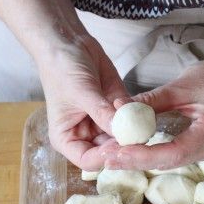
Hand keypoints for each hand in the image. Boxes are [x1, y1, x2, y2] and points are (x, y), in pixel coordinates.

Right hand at [37, 35, 130, 169]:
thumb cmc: (62, 68)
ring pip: (124, 138)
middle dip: (125, 146)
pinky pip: (133, 119)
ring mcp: (104, 123)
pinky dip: (139, 117)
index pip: (89, 161)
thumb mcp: (81, 92)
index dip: (107, 158)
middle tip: (139, 137)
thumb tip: (123, 132)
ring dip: (135, 132)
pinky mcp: (118, 109)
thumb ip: (103, 113)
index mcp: (68, 139)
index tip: (121, 146)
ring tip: (142, 123)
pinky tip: (142, 111)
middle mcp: (87, 135)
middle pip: (111, 153)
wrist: (69, 42)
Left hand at [104, 51, 203, 170]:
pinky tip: (133, 151)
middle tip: (107, 158)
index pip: (173, 152)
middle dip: (136, 161)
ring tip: (113, 155)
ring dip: (142, 159)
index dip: (143, 155)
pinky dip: (153, 154)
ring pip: (170, 162)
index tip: (117, 152)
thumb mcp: (180, 85)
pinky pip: (175, 156)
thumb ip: (150, 102)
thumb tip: (117, 110)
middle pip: (169, 162)